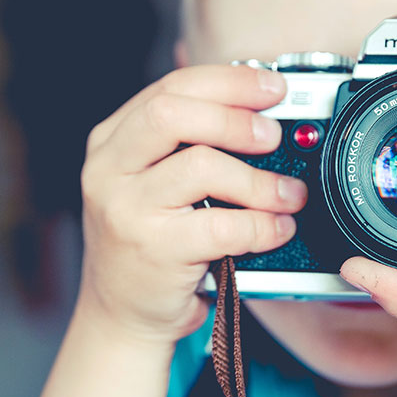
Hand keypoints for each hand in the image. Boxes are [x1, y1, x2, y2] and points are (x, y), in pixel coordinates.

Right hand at [76, 64, 307, 345]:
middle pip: (173, 114)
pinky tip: (276, 229)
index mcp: (111, 142)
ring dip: (259, 179)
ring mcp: (126, 210)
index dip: (228, 81)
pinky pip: (222, 225)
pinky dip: (262, 225)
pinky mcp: (154, 250)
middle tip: (273, 136)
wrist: (120, 315)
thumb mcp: (150, 182)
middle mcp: (109, 170)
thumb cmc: (147, 244)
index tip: (271, 87)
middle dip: (236, 118)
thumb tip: (258, 110)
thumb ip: (187, 144)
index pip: (170, 88)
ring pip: (202, 167)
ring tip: (287, 194)